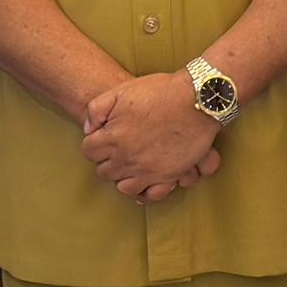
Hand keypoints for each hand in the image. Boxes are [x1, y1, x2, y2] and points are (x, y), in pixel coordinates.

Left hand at [80, 72, 224, 198]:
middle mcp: (127, 159)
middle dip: (107, 160)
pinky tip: (144, 183)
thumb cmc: (161, 93)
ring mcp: (148, 171)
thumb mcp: (121, 91)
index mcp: (113, 138)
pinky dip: (145, 192)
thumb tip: (89, 129)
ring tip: (130, 166)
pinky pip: (150, 195)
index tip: (102, 137)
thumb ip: (96, 109)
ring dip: (123, 177)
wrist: (196, 100)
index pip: (89, 151)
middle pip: (104, 171)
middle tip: (117, 149)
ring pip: (123, 187)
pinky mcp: (168, 176)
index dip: (94, 143)